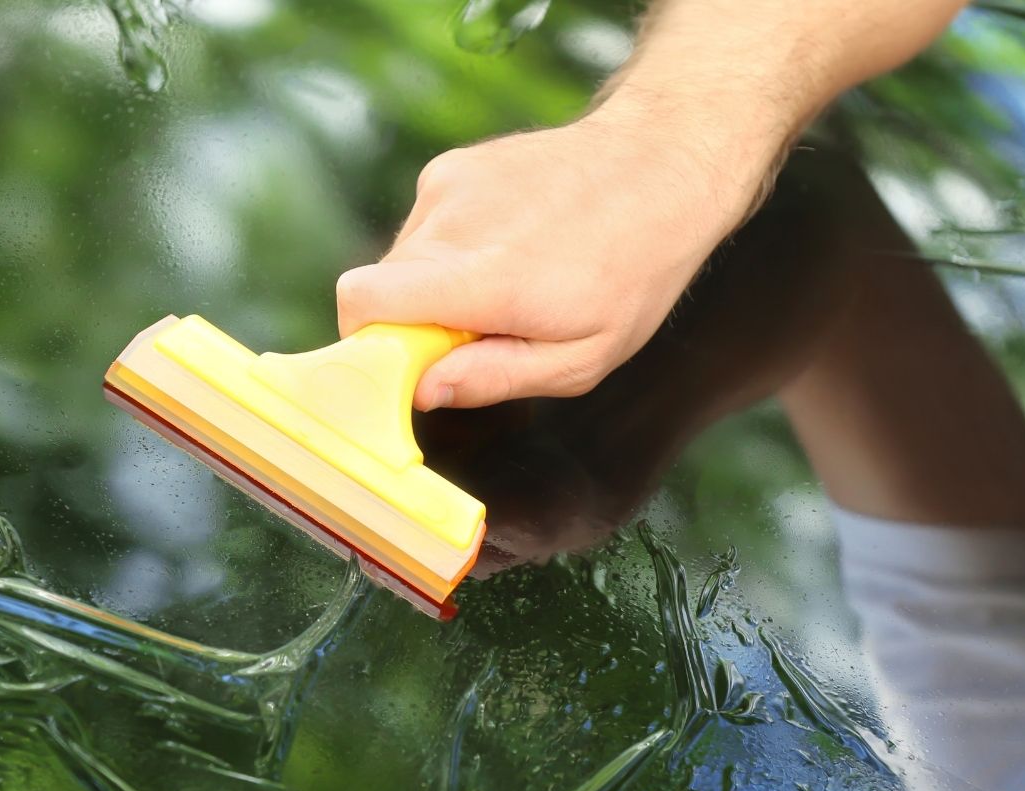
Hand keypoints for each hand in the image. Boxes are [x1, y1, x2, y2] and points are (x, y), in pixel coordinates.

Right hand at [335, 98, 779, 409]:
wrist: (660, 166)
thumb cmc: (634, 270)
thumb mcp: (583, 358)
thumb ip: (494, 377)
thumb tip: (423, 389)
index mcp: (484, 276)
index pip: (363, 302)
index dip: (367, 344)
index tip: (408, 366)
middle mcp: (453, 222)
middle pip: (381, 291)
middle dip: (417, 324)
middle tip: (486, 330)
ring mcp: (448, 185)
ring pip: (403, 260)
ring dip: (438, 286)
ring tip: (510, 280)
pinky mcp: (452, 167)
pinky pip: (424, 228)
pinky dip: (452, 249)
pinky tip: (511, 244)